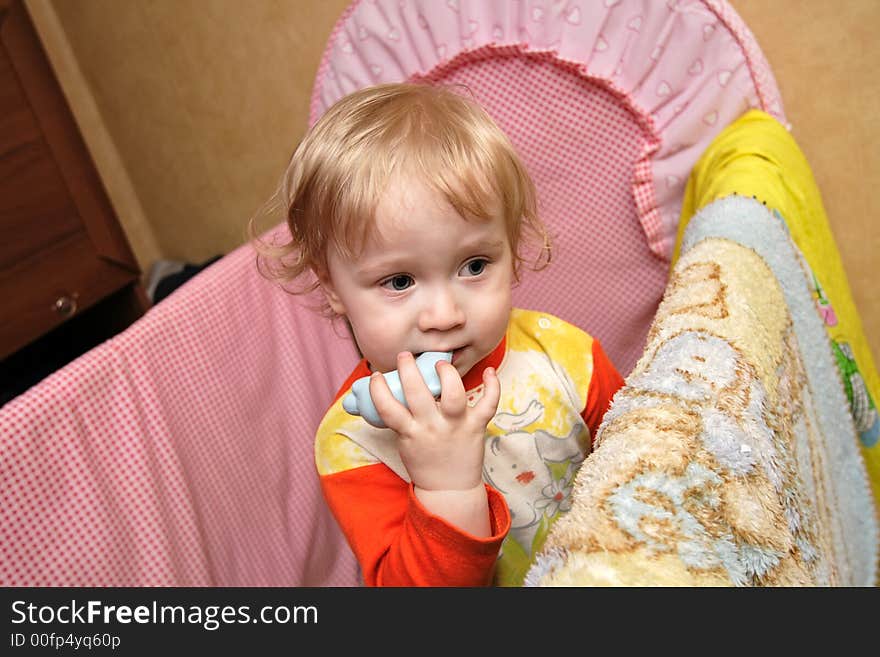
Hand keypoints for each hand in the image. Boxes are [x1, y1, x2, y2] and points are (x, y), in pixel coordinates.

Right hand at [369, 351, 500, 491]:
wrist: (449, 490)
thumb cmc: (425, 463)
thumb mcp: (405, 442)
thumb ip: (402, 419)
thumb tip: (390, 392)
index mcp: (411, 433)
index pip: (388, 409)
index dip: (378, 389)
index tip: (377, 375)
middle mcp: (432, 427)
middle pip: (418, 394)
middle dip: (408, 369)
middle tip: (405, 356)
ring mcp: (456, 426)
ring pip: (453, 394)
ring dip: (447, 374)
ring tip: (440, 364)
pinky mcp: (477, 427)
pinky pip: (488, 404)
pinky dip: (492, 386)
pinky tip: (489, 371)